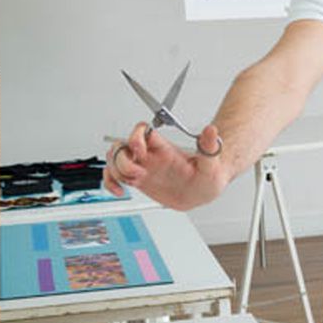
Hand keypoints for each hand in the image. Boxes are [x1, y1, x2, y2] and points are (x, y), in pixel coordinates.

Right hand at [103, 122, 226, 207]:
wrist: (204, 192)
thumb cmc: (208, 176)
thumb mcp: (211, 164)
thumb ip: (209, 147)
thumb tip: (211, 130)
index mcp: (164, 149)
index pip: (142, 131)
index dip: (135, 138)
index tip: (139, 152)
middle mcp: (150, 156)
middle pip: (122, 146)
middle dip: (124, 160)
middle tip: (139, 175)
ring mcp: (143, 167)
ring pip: (115, 159)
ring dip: (117, 171)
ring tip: (133, 183)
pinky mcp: (139, 180)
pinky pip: (114, 176)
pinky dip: (110, 182)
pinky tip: (120, 191)